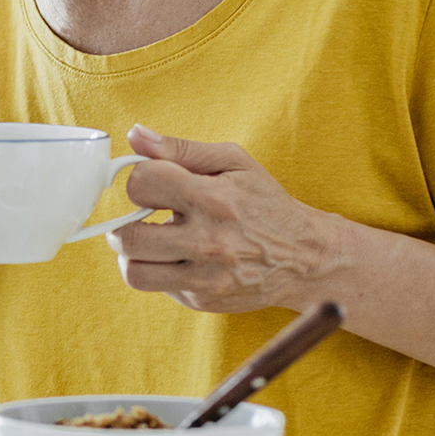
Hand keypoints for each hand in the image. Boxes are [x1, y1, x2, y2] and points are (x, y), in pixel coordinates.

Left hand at [107, 125, 340, 313]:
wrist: (307, 258)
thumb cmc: (266, 204)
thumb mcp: (233, 163)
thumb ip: (180, 149)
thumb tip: (134, 135)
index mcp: (212, 199)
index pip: (141, 184)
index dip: (140, 180)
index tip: (153, 186)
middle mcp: (208, 242)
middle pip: (128, 237)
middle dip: (127, 224)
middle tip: (143, 219)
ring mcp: (205, 277)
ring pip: (134, 271)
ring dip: (135, 255)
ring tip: (153, 242)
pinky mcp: (203, 300)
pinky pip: (157, 287)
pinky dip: (160, 271)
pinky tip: (181, 258)